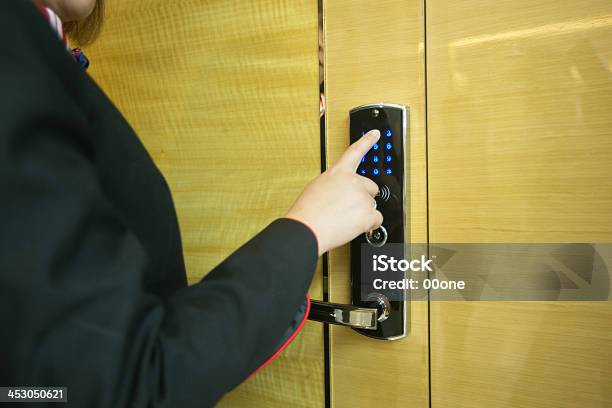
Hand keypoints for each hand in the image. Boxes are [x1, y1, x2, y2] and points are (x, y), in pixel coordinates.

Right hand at [286, 129, 382, 255]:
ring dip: (361, 213)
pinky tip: (352, 226)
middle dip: (363, 197)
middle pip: (370, 187)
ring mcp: (362, 196)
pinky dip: (368, 225)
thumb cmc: (307, 213)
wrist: (307, 229)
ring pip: (372, 205)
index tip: (375, 134)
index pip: (355, 152)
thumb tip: (343, 191)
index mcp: (338, 172)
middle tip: (346, 208)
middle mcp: (353, 181)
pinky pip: (377, 219)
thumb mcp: (317, 188)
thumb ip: (335, 184)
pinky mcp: (368, 213)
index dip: (367, 141)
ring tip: (342, 219)